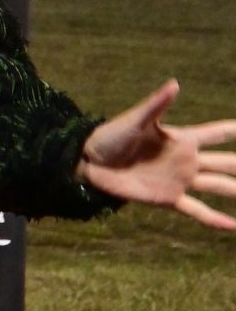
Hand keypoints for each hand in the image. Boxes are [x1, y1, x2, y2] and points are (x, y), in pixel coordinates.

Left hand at [75, 79, 235, 229]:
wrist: (89, 163)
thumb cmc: (110, 136)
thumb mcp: (135, 120)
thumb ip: (157, 104)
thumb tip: (176, 84)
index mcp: (183, 138)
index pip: (219, 133)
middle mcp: (187, 160)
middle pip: (228, 162)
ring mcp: (180, 180)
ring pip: (220, 187)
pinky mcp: (169, 198)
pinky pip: (197, 210)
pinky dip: (216, 219)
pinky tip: (233, 227)